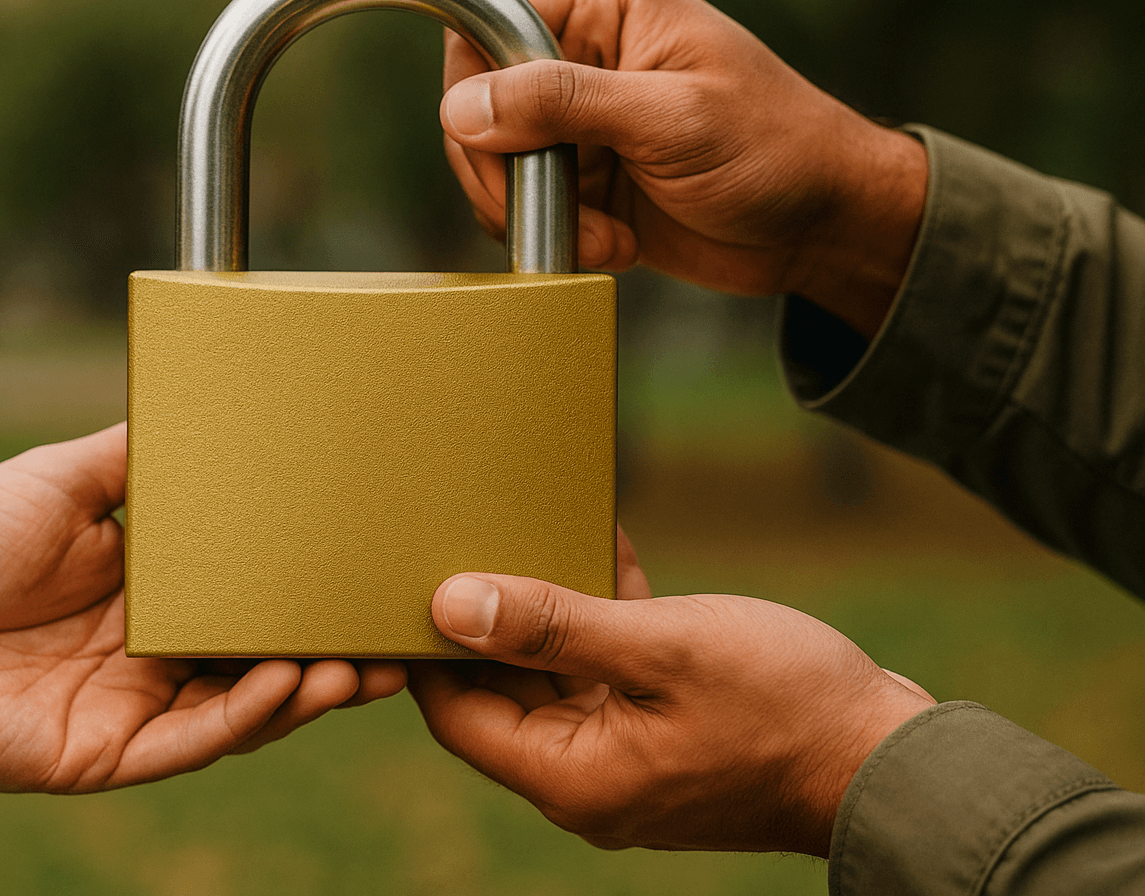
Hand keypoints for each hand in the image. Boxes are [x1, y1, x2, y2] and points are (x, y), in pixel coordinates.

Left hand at [0, 422, 405, 791]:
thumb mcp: (62, 478)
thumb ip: (133, 457)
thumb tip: (201, 408)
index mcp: (154, 590)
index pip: (250, 595)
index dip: (307, 589)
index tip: (367, 568)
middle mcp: (157, 653)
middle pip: (264, 660)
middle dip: (333, 652)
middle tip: (396, 635)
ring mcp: (136, 709)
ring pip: (243, 710)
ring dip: (305, 691)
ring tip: (359, 666)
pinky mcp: (108, 755)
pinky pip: (190, 742)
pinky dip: (244, 716)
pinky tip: (285, 685)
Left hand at [408, 539, 932, 856]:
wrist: (896, 758)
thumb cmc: (785, 706)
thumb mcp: (661, 647)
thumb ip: (552, 626)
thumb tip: (448, 604)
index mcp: (571, 777)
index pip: (457, 713)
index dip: (427, 649)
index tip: (409, 575)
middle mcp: (588, 778)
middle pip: (503, 692)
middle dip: (488, 618)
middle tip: (462, 537)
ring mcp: (628, 757)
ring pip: (559, 675)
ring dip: (550, 607)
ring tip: (529, 526)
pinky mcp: (665, 732)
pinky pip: (611, 670)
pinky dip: (603, 615)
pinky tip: (604, 543)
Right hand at [440, 0, 927, 337]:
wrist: (822, 227)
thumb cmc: (776, 152)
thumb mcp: (671, 121)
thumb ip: (564, 105)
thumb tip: (464, 107)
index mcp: (609, 4)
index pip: (490, 22)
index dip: (477, 87)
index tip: (505, 147)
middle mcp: (586, 52)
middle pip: (478, 102)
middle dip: (507, 171)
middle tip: (561, 212)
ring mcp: (582, 118)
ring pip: (494, 161)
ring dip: (535, 212)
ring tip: (606, 239)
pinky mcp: (586, 174)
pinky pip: (525, 203)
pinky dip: (555, 234)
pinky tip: (611, 244)